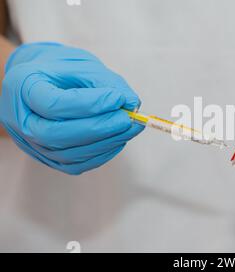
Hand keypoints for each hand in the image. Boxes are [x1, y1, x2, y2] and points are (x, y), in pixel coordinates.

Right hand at [0, 42, 143, 174]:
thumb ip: (107, 82)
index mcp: (23, 88)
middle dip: (99, 128)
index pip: (53, 104)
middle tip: (128, 118)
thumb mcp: (81, 64)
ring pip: (69, 153)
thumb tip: (132, 104)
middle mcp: (22, 120)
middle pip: (57, 134)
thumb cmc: (60, 70)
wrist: (41, 82)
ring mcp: (33, 143)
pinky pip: (77, 163)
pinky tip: (119, 138)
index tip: (118, 98)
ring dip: (106, 142)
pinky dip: (102, 153)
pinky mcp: (50, 158)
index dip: (89, 104)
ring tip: (130, 126)